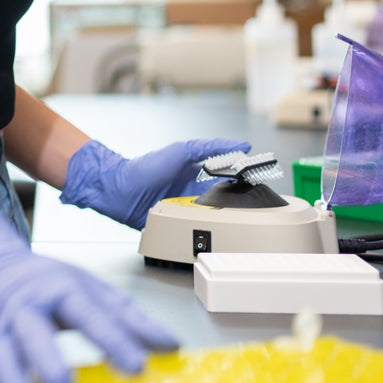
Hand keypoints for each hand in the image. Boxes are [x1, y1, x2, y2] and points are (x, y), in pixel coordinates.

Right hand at [0, 208, 177, 382]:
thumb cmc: (45, 283)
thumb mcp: (89, 288)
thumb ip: (129, 318)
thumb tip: (171, 346)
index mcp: (57, 289)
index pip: (85, 312)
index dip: (111, 339)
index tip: (136, 366)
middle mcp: (22, 307)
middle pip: (29, 331)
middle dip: (44, 359)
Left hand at [60, 137, 251, 228]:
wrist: (117, 190)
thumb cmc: (147, 167)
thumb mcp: (182, 151)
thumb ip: (210, 147)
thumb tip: (242, 145)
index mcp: (200, 176)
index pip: (232, 182)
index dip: (248, 185)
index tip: (266, 189)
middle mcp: (197, 195)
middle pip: (227, 204)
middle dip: (240, 209)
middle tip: (257, 213)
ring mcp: (188, 212)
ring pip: (215, 221)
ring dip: (224, 223)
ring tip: (238, 225)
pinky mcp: (178, 227)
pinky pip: (197, 233)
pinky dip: (206, 234)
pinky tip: (215, 236)